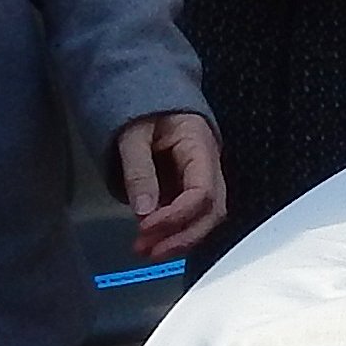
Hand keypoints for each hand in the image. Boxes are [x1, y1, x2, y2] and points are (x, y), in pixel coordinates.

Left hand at [113, 111, 227, 260]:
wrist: (149, 95)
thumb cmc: (145, 108)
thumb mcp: (133, 133)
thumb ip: (138, 170)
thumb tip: (143, 210)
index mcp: (200, 146)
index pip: (202, 192)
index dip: (177, 216)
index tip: (147, 226)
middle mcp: (208, 166)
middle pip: (211, 213)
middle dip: (182, 237)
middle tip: (149, 251)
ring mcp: (200, 179)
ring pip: (203, 219)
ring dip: (176, 239)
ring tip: (144, 249)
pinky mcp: (187, 188)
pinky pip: (189, 216)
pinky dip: (172, 232)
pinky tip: (150, 238)